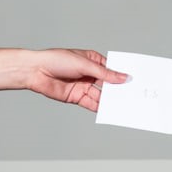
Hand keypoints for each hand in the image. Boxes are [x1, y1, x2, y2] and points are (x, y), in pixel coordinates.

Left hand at [0, 47, 125, 110]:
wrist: (36, 71)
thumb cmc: (57, 60)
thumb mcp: (84, 64)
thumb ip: (105, 74)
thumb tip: (123, 78)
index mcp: (93, 61)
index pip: (112, 69)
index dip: (122, 76)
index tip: (135, 82)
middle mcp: (90, 74)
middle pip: (108, 84)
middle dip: (119, 90)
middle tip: (133, 96)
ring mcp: (84, 86)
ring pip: (101, 95)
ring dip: (111, 101)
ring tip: (124, 106)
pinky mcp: (77, 97)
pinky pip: (92, 104)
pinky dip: (101, 108)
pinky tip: (110, 111)